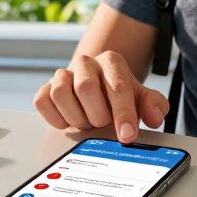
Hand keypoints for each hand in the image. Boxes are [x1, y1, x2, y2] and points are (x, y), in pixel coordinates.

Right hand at [33, 50, 169, 142]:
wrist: (98, 91)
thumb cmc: (119, 96)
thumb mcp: (141, 99)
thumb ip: (154, 106)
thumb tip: (155, 117)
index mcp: (111, 62)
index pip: (117, 86)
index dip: (123, 113)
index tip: (127, 135)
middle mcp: (85, 63)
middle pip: (85, 87)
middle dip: (96, 114)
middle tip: (103, 124)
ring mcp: (63, 74)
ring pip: (60, 92)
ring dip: (75, 116)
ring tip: (87, 122)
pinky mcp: (46, 88)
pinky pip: (42, 101)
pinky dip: (55, 117)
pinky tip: (69, 121)